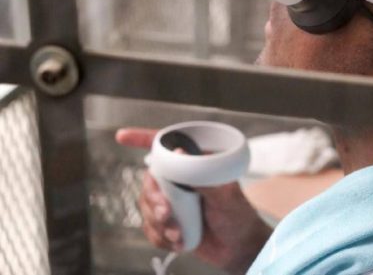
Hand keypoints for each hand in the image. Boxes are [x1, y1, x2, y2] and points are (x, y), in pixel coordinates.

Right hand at [116, 128, 271, 272]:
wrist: (238, 248)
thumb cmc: (238, 216)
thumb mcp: (226, 195)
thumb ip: (203, 175)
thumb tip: (180, 152)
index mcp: (196, 166)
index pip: (168, 147)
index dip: (143, 138)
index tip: (122, 136)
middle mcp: (180, 180)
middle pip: (151, 180)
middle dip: (153, 199)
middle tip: (165, 213)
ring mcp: (173, 201)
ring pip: (146, 205)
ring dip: (158, 222)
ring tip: (178, 233)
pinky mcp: (168, 222)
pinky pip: (149, 228)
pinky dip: (159, 237)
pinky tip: (177, 241)